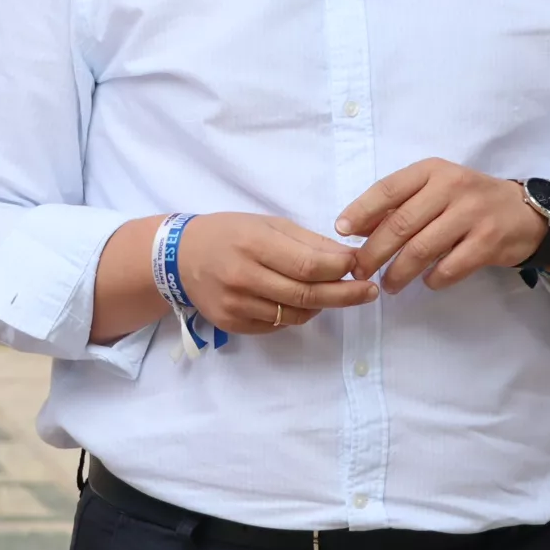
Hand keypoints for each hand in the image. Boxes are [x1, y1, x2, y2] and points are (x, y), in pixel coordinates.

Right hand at [173, 213, 377, 334]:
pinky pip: (277, 325)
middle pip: (306, 294)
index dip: (339, 270)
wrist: (180, 257)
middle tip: (369, 292)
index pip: (307, 266)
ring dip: (321, 305)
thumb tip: (348, 258)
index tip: (360, 267)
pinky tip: (301, 301)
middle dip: (344, 294)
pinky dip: (296, 314)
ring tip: (333, 293)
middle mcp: (242, 277)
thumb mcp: (267, 223)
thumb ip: (308, 241)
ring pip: (295, 314)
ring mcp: (235, 305)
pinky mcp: (231, 324)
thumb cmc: (229, 233)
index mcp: (253, 243)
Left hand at [337, 160, 545, 293]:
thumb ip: (400, 204)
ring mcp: (472, 214)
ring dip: (399, 272)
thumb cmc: (468, 201)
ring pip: (422, 249)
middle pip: (401, 223)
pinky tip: (427, 283)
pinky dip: (433, 280)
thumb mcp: (435, 189)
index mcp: (432, 170)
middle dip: (374, 251)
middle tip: (360, 270)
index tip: (341, 231)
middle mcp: (452, 187)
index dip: (360, 210)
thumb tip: (353, 226)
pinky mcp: (489, 241)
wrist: (525, 212)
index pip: (388, 188)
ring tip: (389, 285)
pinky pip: (451, 267)